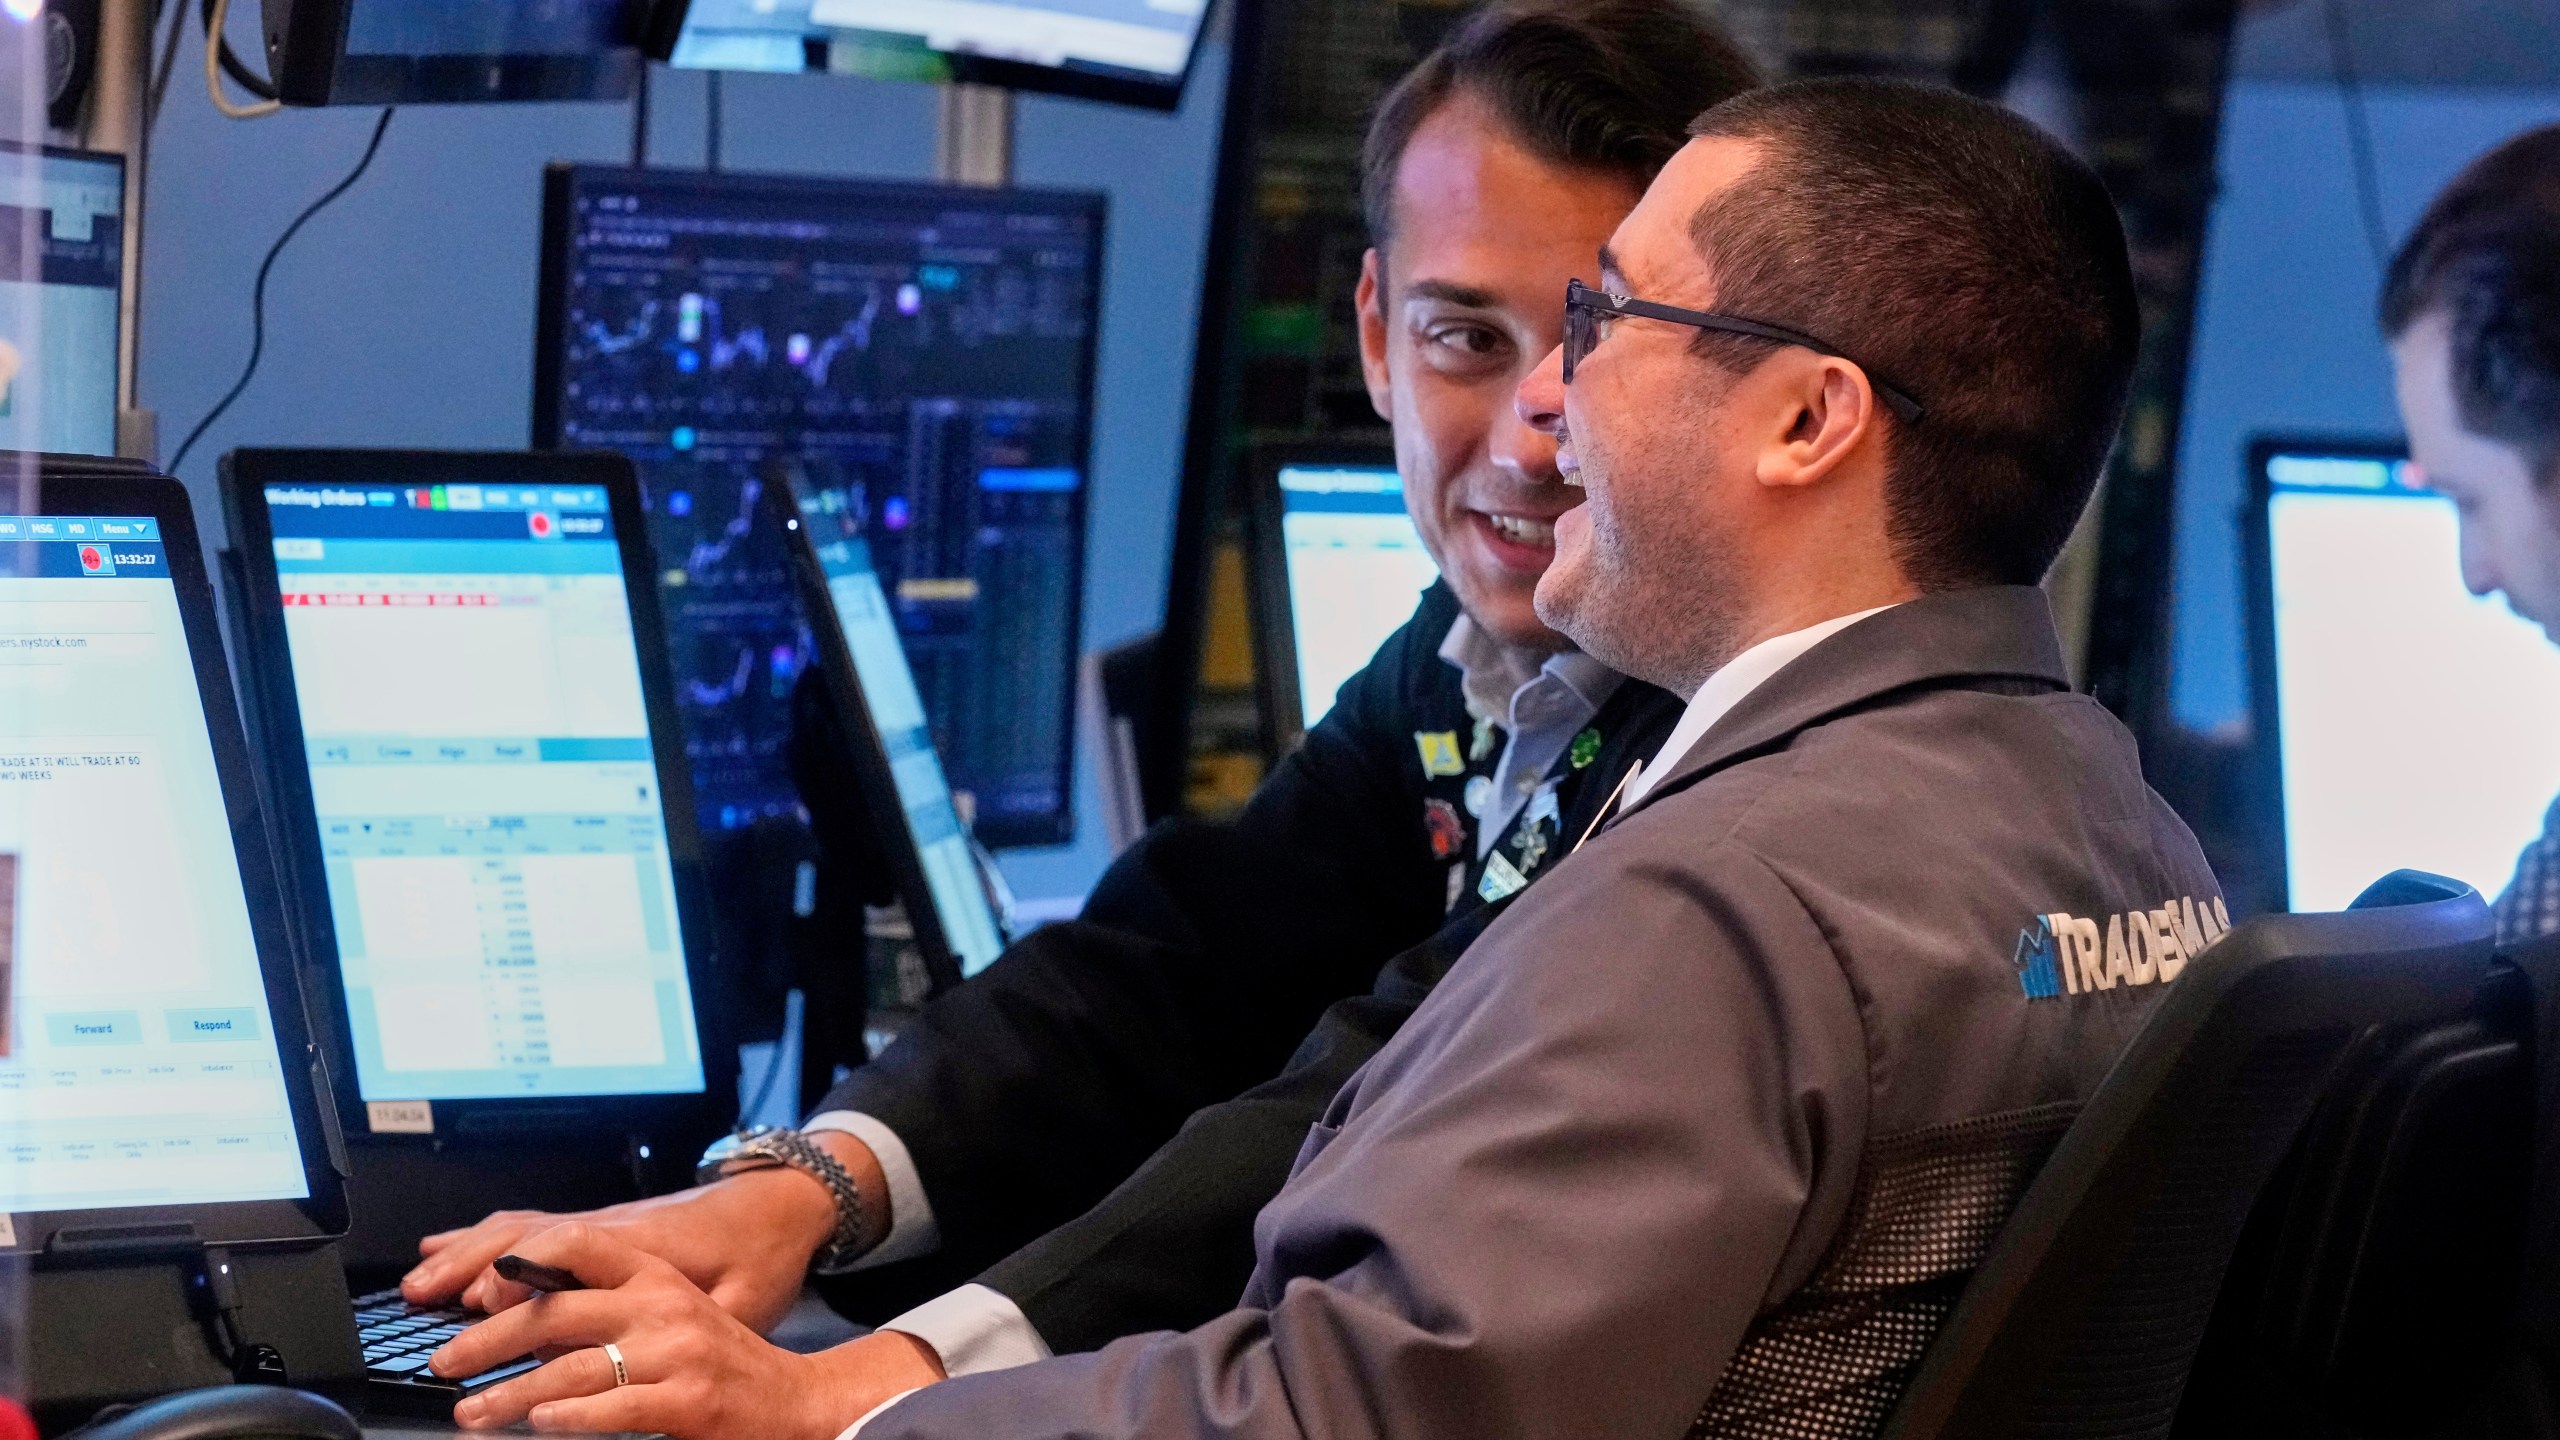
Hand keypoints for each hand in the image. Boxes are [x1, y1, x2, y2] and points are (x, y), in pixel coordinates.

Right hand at [403, 1131, 887, 1334]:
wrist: (782, 1202)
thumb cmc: (764, 1254)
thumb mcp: (746, 1301)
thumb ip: (695, 1328)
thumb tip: (651, 1366)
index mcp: (647, 1250)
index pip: (566, 1254)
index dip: (520, 1278)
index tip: (482, 1306)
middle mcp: (614, 1231)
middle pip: (527, 1245)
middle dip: (469, 1279)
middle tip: (426, 1318)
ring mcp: (602, 1224)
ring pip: (518, 1230)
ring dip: (464, 1255)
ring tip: (416, 1286)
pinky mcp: (599, 1227)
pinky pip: (528, 1225)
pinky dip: (482, 1237)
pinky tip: (447, 1249)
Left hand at [432, 1224, 946, 1438]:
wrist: (798, 1401)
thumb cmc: (724, 1364)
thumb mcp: (673, 1314)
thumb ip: (611, 1308)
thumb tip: (524, 1323)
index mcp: (656, 1275)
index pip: (578, 1246)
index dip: (521, 1260)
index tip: (473, 1287)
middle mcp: (663, 1306)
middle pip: (556, 1313)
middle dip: (488, 1341)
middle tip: (446, 1363)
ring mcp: (676, 1354)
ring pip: (571, 1369)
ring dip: (510, 1395)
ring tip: (473, 1413)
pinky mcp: (688, 1401)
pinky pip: (612, 1408)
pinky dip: (568, 1417)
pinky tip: (540, 1425)